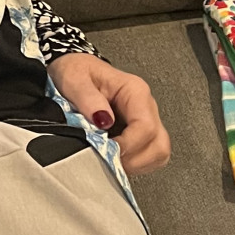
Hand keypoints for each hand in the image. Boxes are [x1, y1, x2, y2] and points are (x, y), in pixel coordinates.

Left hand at [48, 53, 170, 175]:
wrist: (74, 70)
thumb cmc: (76, 71)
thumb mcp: (74, 79)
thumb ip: (88, 99)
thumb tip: (103, 120)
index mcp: (135, 91)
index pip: (145, 127)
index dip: (128, 146)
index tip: (107, 153)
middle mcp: (146, 106)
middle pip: (159, 144)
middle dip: (135, 160)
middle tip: (109, 162)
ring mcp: (147, 120)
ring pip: (158, 152)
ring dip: (137, 164)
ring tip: (111, 162)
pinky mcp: (140, 132)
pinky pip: (149, 155)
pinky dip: (135, 164)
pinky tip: (116, 160)